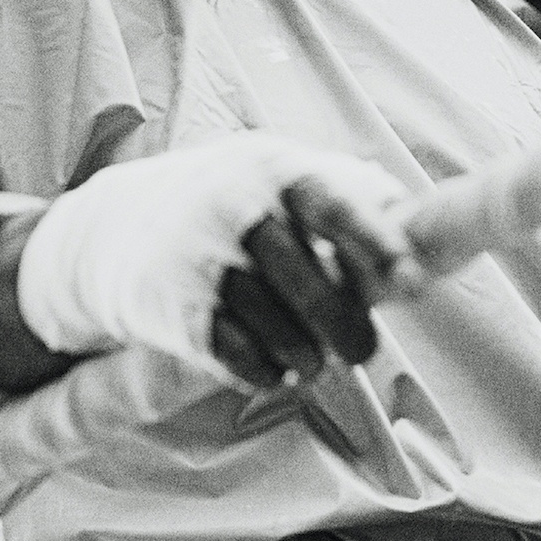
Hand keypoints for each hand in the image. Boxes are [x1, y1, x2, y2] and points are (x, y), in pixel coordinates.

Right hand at [16, 133, 419, 384]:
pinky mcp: (175, 310)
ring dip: (307, 355)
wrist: (115, 228)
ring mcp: (201, 259)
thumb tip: (425, 226)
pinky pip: (243, 358)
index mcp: (271, 170)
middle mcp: (235, 209)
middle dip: (348, 329)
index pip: (334, 204)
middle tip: (359, 347)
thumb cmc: (223, 202)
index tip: (409, 279)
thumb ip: (346, 192)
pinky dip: (267, 369)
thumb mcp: (274, 174)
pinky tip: (270, 363)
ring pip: (283, 331)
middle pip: (314, 287)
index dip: (376, 243)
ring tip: (308, 356)